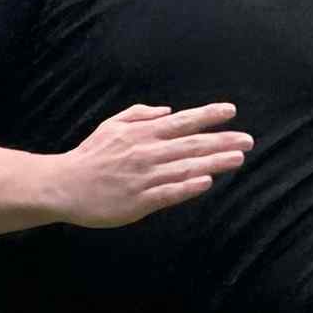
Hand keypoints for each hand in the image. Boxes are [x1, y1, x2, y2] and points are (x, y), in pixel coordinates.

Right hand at [51, 100, 251, 228]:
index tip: (230, 111)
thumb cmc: (89, 156)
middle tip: (249, 139)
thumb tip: (168, 111)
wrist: (64, 185)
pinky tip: (206, 182)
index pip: (182, 122)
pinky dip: (188, 187)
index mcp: (141, 134)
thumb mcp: (111, 125)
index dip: (208, 116)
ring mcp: (144, 177)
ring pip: (185, 168)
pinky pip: (169, 193)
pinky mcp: (139, 201)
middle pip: (191, 145)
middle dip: (222, 141)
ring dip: (214, 162)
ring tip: (238, 158)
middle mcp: (146, 153)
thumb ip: (139, 115)